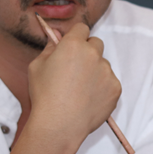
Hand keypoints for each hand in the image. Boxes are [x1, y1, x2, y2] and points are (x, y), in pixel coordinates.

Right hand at [27, 23, 120, 149]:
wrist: (59, 125)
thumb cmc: (44, 96)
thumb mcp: (37, 67)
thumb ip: (49, 47)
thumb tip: (56, 35)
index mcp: (73, 45)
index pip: (82, 28)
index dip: (76, 37)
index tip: (72, 47)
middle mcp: (93, 54)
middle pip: (96, 43)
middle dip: (88, 51)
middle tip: (75, 70)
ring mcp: (107, 71)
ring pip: (103, 65)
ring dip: (94, 71)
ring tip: (79, 91)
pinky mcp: (115, 88)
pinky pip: (110, 82)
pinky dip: (101, 88)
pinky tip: (87, 100)